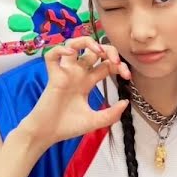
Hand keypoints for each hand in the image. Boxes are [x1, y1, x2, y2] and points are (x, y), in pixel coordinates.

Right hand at [19, 37, 130, 152]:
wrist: (48, 134)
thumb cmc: (68, 126)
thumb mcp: (95, 121)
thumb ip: (112, 114)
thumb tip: (126, 102)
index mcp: (88, 82)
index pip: (106, 65)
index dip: (119, 66)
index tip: (128, 76)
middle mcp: (77, 74)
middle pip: (94, 51)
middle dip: (109, 51)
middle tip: (117, 61)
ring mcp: (65, 73)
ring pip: (73, 44)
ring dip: (87, 42)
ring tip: (98, 50)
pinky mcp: (53, 76)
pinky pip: (51, 55)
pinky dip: (59, 50)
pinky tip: (70, 53)